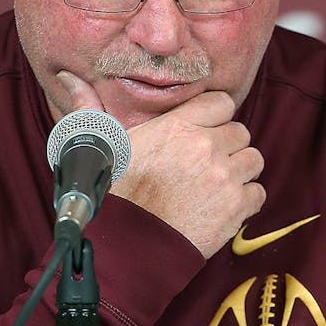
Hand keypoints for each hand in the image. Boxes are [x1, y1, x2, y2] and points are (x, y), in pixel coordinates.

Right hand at [56, 72, 264, 256]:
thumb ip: (92, 110)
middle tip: (206, 163)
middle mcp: (205, 147)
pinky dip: (245, 200)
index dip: (213, 116)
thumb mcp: (101, 148)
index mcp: (176, 127)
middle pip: (239, 131)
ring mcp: (224, 177)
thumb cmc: (113, 198)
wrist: (128, 248)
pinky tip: (222, 205)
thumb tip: (68, 77)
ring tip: (216, 184)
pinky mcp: (237, 208)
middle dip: (226, 145)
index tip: (203, 130)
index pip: (221, 102)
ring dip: (239, 171)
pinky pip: (258, 192)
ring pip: (253, 160)